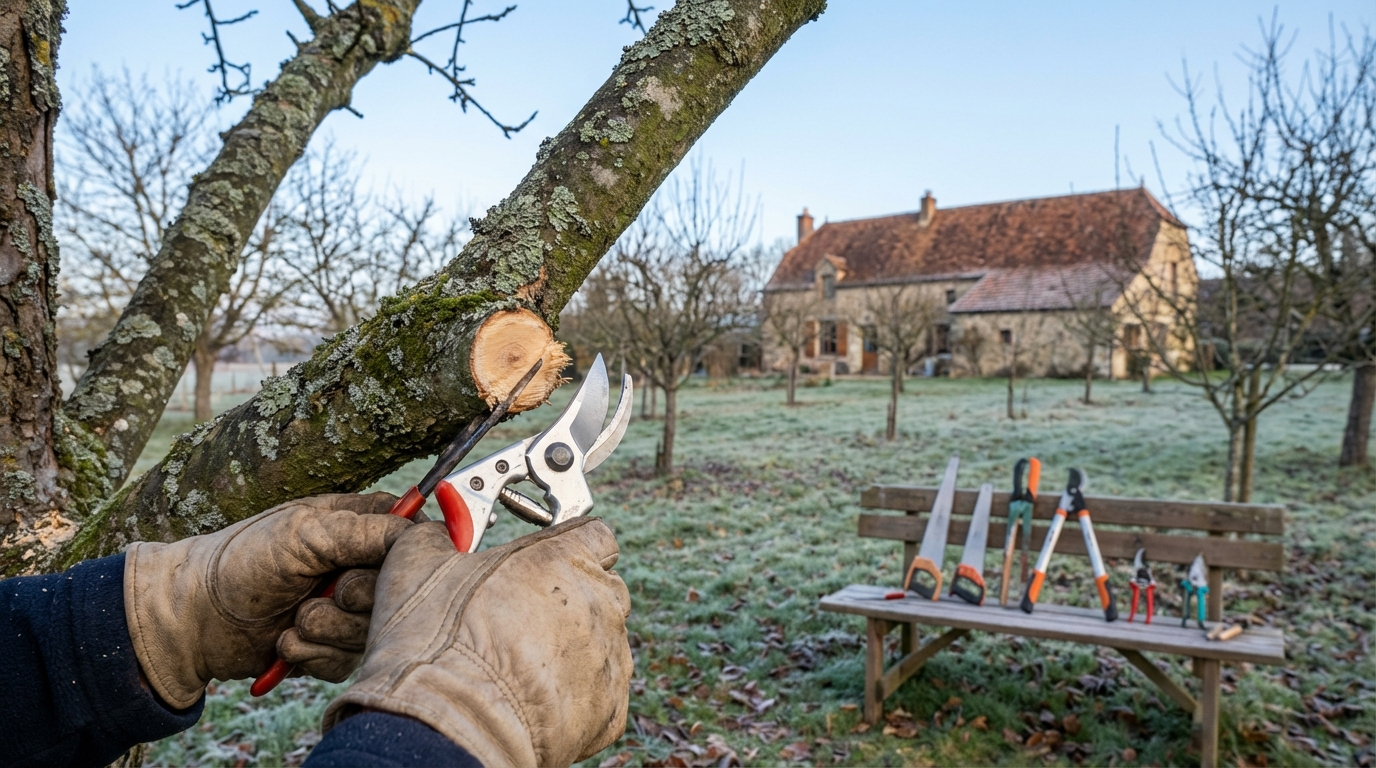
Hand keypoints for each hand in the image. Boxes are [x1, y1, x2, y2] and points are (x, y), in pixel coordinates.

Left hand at [124, 493, 411, 709]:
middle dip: (359, 598)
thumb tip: (420, 534)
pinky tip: (285, 640)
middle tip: (328, 591)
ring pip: (374, 630)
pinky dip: (313, 653)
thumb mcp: (305, 533)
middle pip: (399, 590)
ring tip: (294, 619)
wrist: (193, 617)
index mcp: (358, 526)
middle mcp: (358, 567)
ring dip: (329, 629)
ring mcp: (346, 609)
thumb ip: (366, 530)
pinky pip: (347, 660)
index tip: (384, 566)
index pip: (414, 534)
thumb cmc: (242, 561)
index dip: (408, 556)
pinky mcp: (331, 647)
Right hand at [323, 517, 632, 767]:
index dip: (570, 547)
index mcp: (563, 557)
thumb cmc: (435, 643)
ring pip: (602, 644)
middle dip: (569, 601)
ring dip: (572, 650)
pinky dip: (573, 699)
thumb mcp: (417, 564)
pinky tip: (530, 701)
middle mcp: (600, 601)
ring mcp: (611, 657)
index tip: (545, 562)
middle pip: (601, 590)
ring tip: (519, 668)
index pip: (595, 534)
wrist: (447, 727)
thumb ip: (441, 535)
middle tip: (521, 620)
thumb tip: (440, 532)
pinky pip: (599, 695)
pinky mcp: (609, 710)